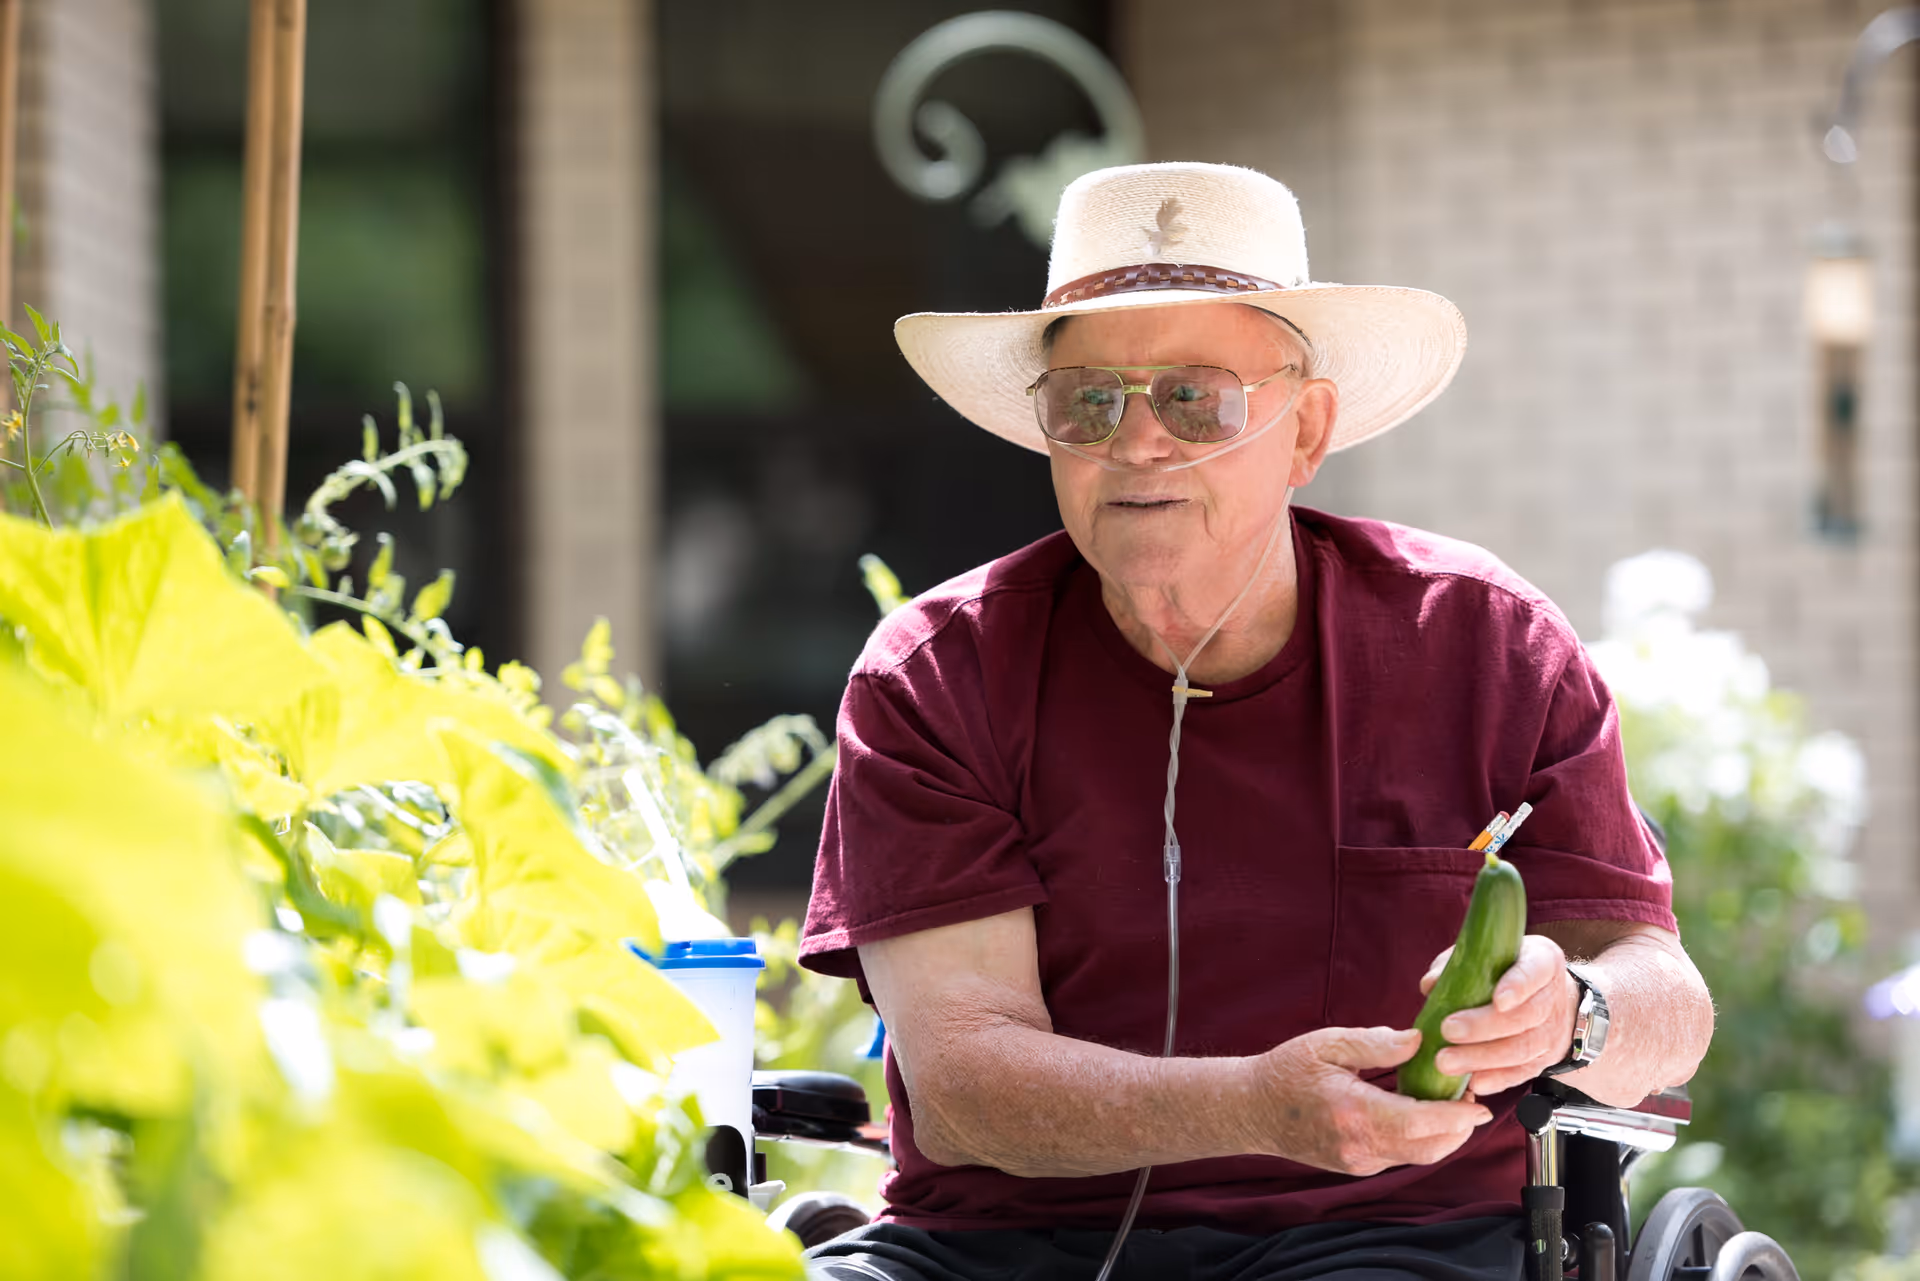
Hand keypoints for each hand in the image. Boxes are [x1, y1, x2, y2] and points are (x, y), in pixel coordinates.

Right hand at [1241, 1025, 1492, 1175]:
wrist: (1252, 1109)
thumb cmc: (1286, 1071)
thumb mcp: (1328, 1044)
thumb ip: (1375, 1043)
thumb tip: (1419, 1042)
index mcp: (1353, 1111)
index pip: (1420, 1123)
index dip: (1457, 1116)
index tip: (1479, 1102)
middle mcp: (1358, 1145)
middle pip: (1428, 1148)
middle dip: (1460, 1129)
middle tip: (1473, 1101)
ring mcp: (1358, 1161)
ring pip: (1418, 1157)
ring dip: (1442, 1136)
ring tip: (1453, 1107)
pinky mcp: (1357, 1166)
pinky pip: (1400, 1156)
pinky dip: (1420, 1139)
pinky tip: (1420, 1113)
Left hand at [1418, 934, 1578, 1095]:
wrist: (1553, 996)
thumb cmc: (1511, 969)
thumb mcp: (1493, 954)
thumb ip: (1462, 964)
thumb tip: (1430, 984)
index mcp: (1542, 962)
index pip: (1533, 973)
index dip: (1517, 987)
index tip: (1498, 1000)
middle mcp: (1552, 998)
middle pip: (1524, 1017)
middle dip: (1484, 1027)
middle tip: (1448, 1030)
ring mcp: (1551, 1032)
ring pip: (1522, 1049)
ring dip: (1483, 1058)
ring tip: (1447, 1061)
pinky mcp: (1544, 1059)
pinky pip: (1522, 1073)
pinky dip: (1497, 1079)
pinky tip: (1473, 1082)